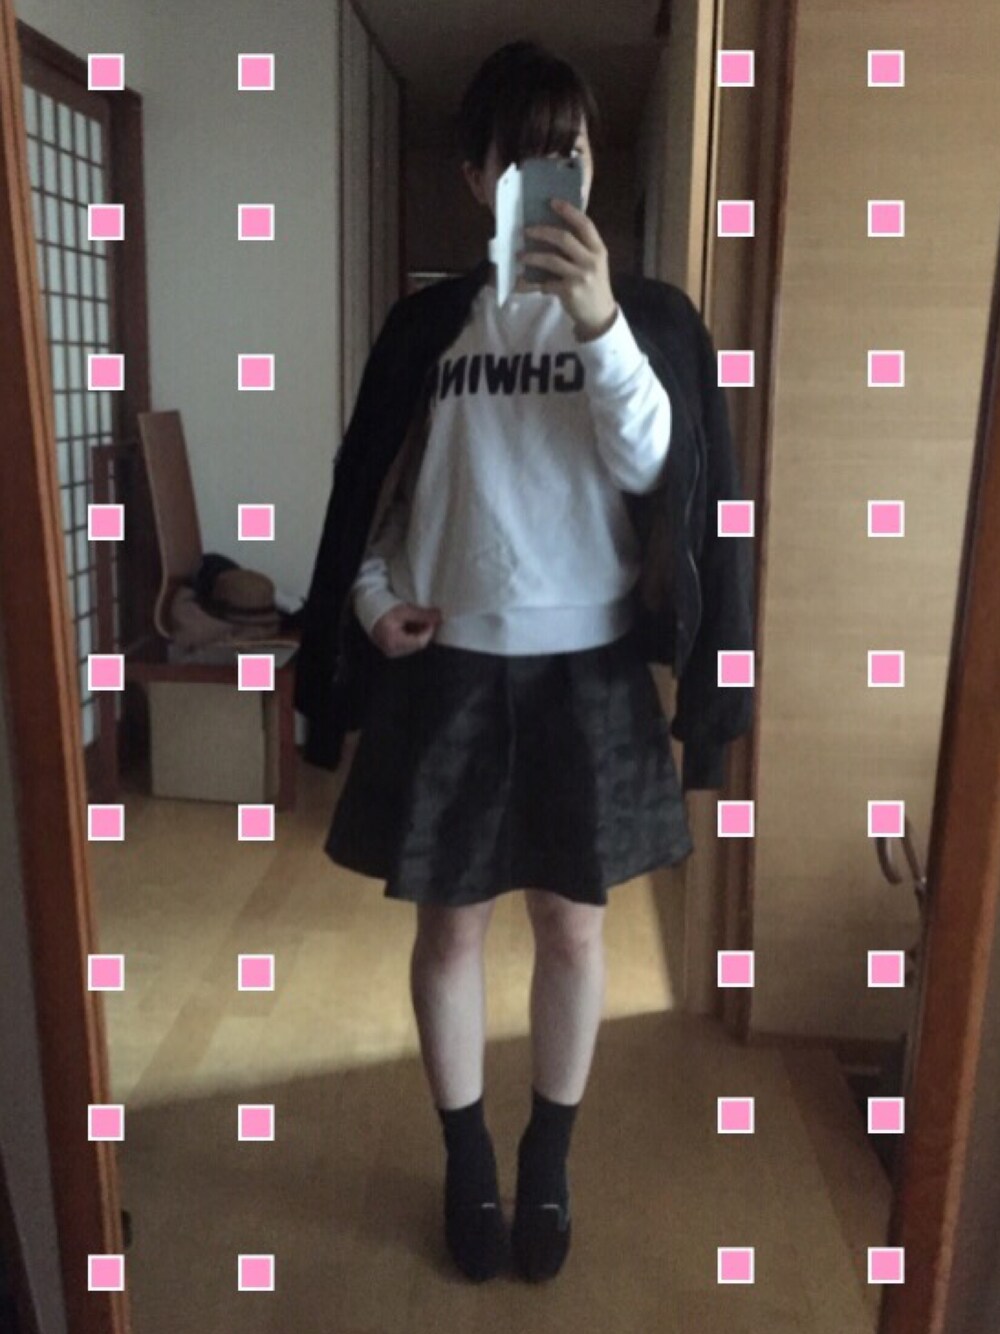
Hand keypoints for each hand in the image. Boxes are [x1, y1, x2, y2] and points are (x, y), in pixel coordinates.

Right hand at [371, 602, 442, 656]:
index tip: (432, 620)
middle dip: (424, 632)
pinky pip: (407, 646)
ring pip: (414, 646)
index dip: (429, 632)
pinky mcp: (392, 650)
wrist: (369, 611)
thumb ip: (422, 615)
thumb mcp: (404, 611)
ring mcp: (392, 652)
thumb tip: (439, 616)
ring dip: (418, 634)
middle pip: (417, 645)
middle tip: (425, 619)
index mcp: (394, 642)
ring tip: (415, 621)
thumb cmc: (385, 610)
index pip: (419, 642)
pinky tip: (409, 626)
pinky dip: (412, 636)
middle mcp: (392, 651)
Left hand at [516, 198, 617, 340]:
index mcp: (598, 249)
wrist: (599, 315)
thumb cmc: (593, 285)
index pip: (585, 224)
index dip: (569, 211)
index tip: (553, 202)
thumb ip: (581, 248)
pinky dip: (533, 282)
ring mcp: (581, 276)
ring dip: (532, 257)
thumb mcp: (594, 263)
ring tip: (521, 256)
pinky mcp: (569, 291)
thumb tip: (552, 231)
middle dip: (542, 232)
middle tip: (526, 230)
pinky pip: (546, 282)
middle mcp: (591, 261)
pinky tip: (525, 282)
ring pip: (551, 260)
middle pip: (564, 238)